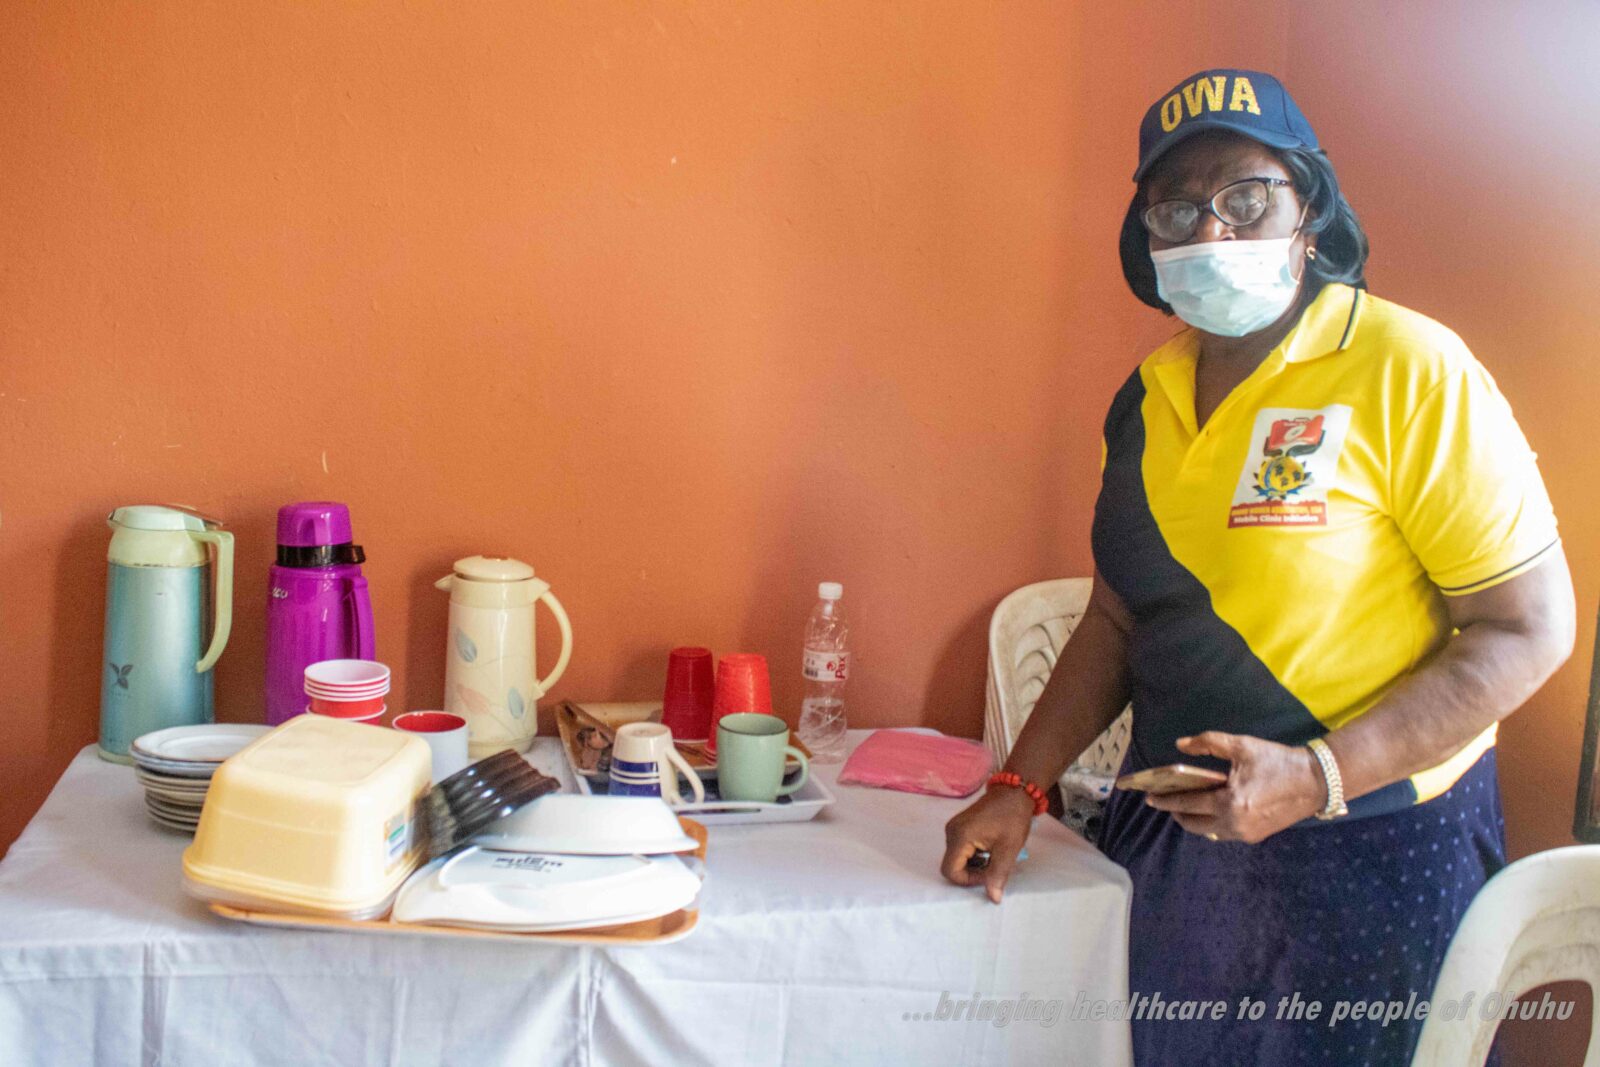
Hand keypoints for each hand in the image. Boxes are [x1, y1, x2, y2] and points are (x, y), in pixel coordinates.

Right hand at [941, 787, 1034, 903]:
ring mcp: (953, 827)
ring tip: (993, 857)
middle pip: (952, 865)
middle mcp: (951, 832)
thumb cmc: (1012, 818)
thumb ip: (998, 874)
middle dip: (971, 872)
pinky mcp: (958, 826)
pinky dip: (972, 856)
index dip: (968, 880)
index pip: (950, 871)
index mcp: (960, 836)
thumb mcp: (1008, 849)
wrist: (1014, 792)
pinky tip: (988, 850)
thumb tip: (993, 898)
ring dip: (973, 864)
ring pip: (956, 858)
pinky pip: (959, 849)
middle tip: (993, 867)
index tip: (989, 874)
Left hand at [1144, 731, 1325, 843]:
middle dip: (1176, 812)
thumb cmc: (1277, 761)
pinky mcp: (1256, 836)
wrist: (1316, 781)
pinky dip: (1212, 823)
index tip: (1149, 797)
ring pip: (1208, 831)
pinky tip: (1208, 810)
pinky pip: (1224, 833)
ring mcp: (1246, 834)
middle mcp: (1234, 824)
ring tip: (1183, 805)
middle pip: (1193, 824)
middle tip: (1163, 801)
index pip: (1187, 803)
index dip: (1165, 800)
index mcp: (1229, 802)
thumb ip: (1208, 743)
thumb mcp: (1241, 746)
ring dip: (1194, 819)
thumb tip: (1180, 745)